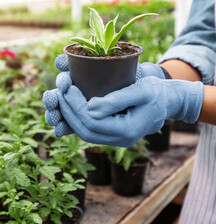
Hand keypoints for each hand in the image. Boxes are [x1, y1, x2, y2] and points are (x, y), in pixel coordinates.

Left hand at [43, 54, 165, 137]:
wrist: (168, 102)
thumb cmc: (157, 92)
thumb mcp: (141, 90)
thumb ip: (116, 100)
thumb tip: (89, 107)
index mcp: (128, 131)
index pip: (92, 122)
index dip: (75, 106)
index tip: (66, 87)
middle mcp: (120, 140)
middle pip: (85, 130)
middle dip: (68, 110)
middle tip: (59, 91)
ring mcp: (115, 139)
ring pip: (85, 132)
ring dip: (70, 115)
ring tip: (61, 96)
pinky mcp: (111, 134)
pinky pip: (89, 130)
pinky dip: (77, 118)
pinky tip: (70, 104)